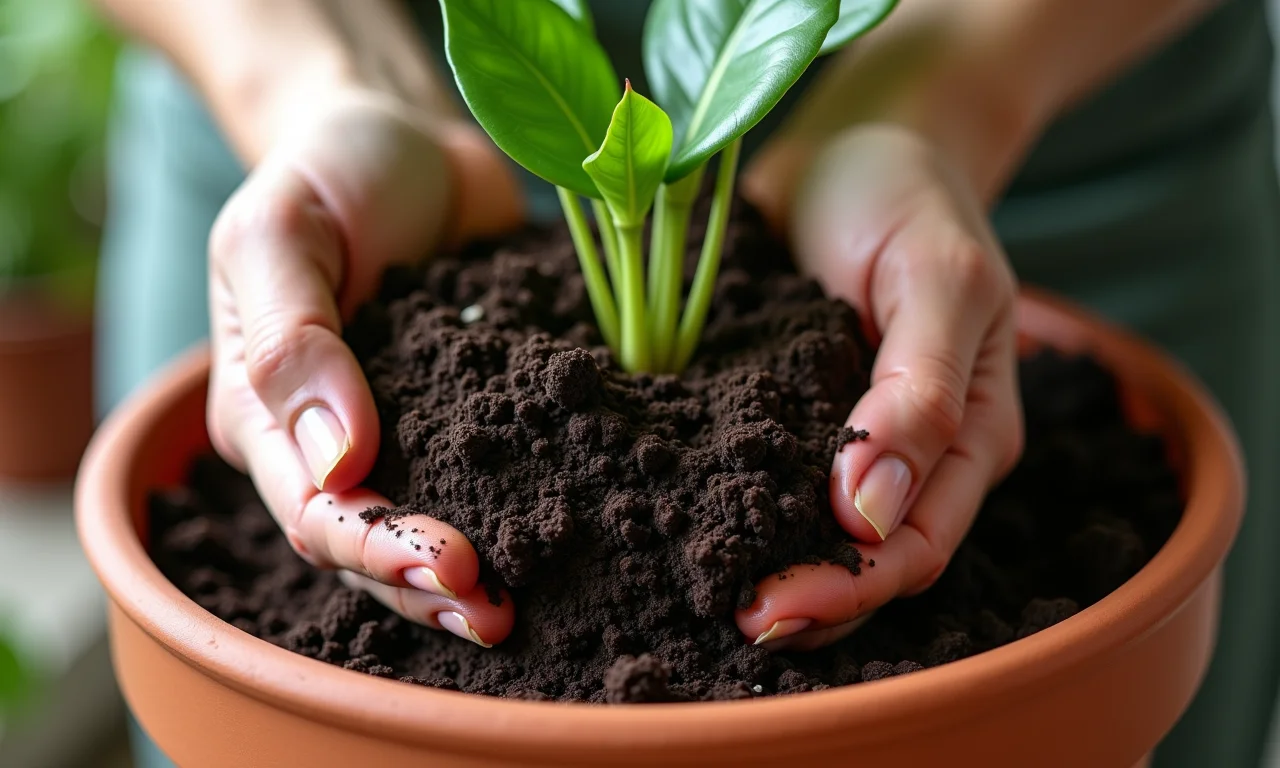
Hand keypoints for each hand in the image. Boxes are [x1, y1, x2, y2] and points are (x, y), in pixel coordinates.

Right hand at [206, 88, 522, 645]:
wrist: (409, 136)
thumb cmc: (329, 172)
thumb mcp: (281, 230)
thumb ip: (293, 337)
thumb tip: (335, 457)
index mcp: (267, 417)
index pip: (313, 511)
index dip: (376, 548)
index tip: (450, 562)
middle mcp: (333, 444)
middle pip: (370, 545)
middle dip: (427, 587)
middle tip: (495, 613)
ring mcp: (409, 434)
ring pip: (433, 526)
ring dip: (472, 577)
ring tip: (518, 614)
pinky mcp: (479, 413)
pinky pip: (497, 475)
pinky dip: (527, 512)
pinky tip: (571, 540)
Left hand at [736, 124, 1023, 649]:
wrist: (853, 144)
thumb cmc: (908, 197)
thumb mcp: (937, 276)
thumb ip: (920, 388)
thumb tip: (872, 511)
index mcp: (969, 436)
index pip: (918, 546)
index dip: (852, 588)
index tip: (774, 607)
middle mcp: (911, 458)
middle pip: (865, 563)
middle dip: (805, 602)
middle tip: (731, 621)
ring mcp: (841, 442)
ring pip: (808, 539)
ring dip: (761, 573)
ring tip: (693, 597)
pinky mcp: (780, 419)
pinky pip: (757, 482)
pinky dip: (724, 515)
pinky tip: (674, 531)